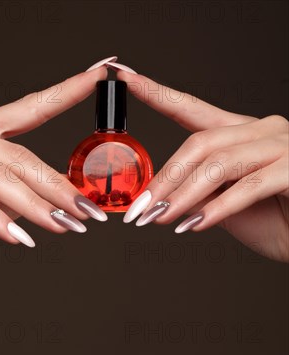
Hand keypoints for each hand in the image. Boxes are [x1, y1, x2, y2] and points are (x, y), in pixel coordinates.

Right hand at [0, 66, 107, 265]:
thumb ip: (23, 197)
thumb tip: (66, 202)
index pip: (27, 109)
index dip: (64, 94)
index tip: (97, 77)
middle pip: (19, 155)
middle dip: (59, 187)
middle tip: (88, 211)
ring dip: (37, 206)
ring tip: (64, 226)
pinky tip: (19, 238)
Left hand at [118, 70, 288, 261]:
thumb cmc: (273, 220)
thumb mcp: (224, 204)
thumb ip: (197, 193)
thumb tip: (159, 198)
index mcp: (243, 132)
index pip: (195, 109)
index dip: (161, 95)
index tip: (129, 80)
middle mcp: (263, 130)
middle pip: (202, 143)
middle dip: (165, 178)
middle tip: (141, 208)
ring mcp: (282, 146)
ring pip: (220, 164)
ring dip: (184, 195)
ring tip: (160, 219)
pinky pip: (249, 186)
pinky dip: (218, 208)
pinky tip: (196, 225)